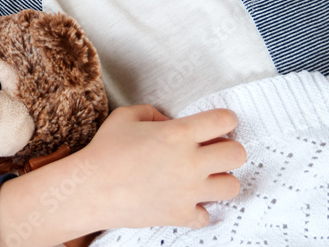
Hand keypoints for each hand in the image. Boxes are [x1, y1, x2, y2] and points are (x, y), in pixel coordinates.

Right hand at [0, 105, 245, 246]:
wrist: (90, 189)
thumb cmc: (105, 150)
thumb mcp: (125, 116)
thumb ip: (153, 112)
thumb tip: (169, 121)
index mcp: (178, 133)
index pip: (224, 121)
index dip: (225, 119)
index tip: (219, 123)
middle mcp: (190, 162)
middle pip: (238, 154)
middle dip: (229, 149)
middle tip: (214, 150)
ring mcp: (188, 191)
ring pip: (232, 186)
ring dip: (220, 179)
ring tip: (203, 177)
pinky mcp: (181, 214)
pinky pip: (206, 215)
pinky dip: (198, 209)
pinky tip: (184, 200)